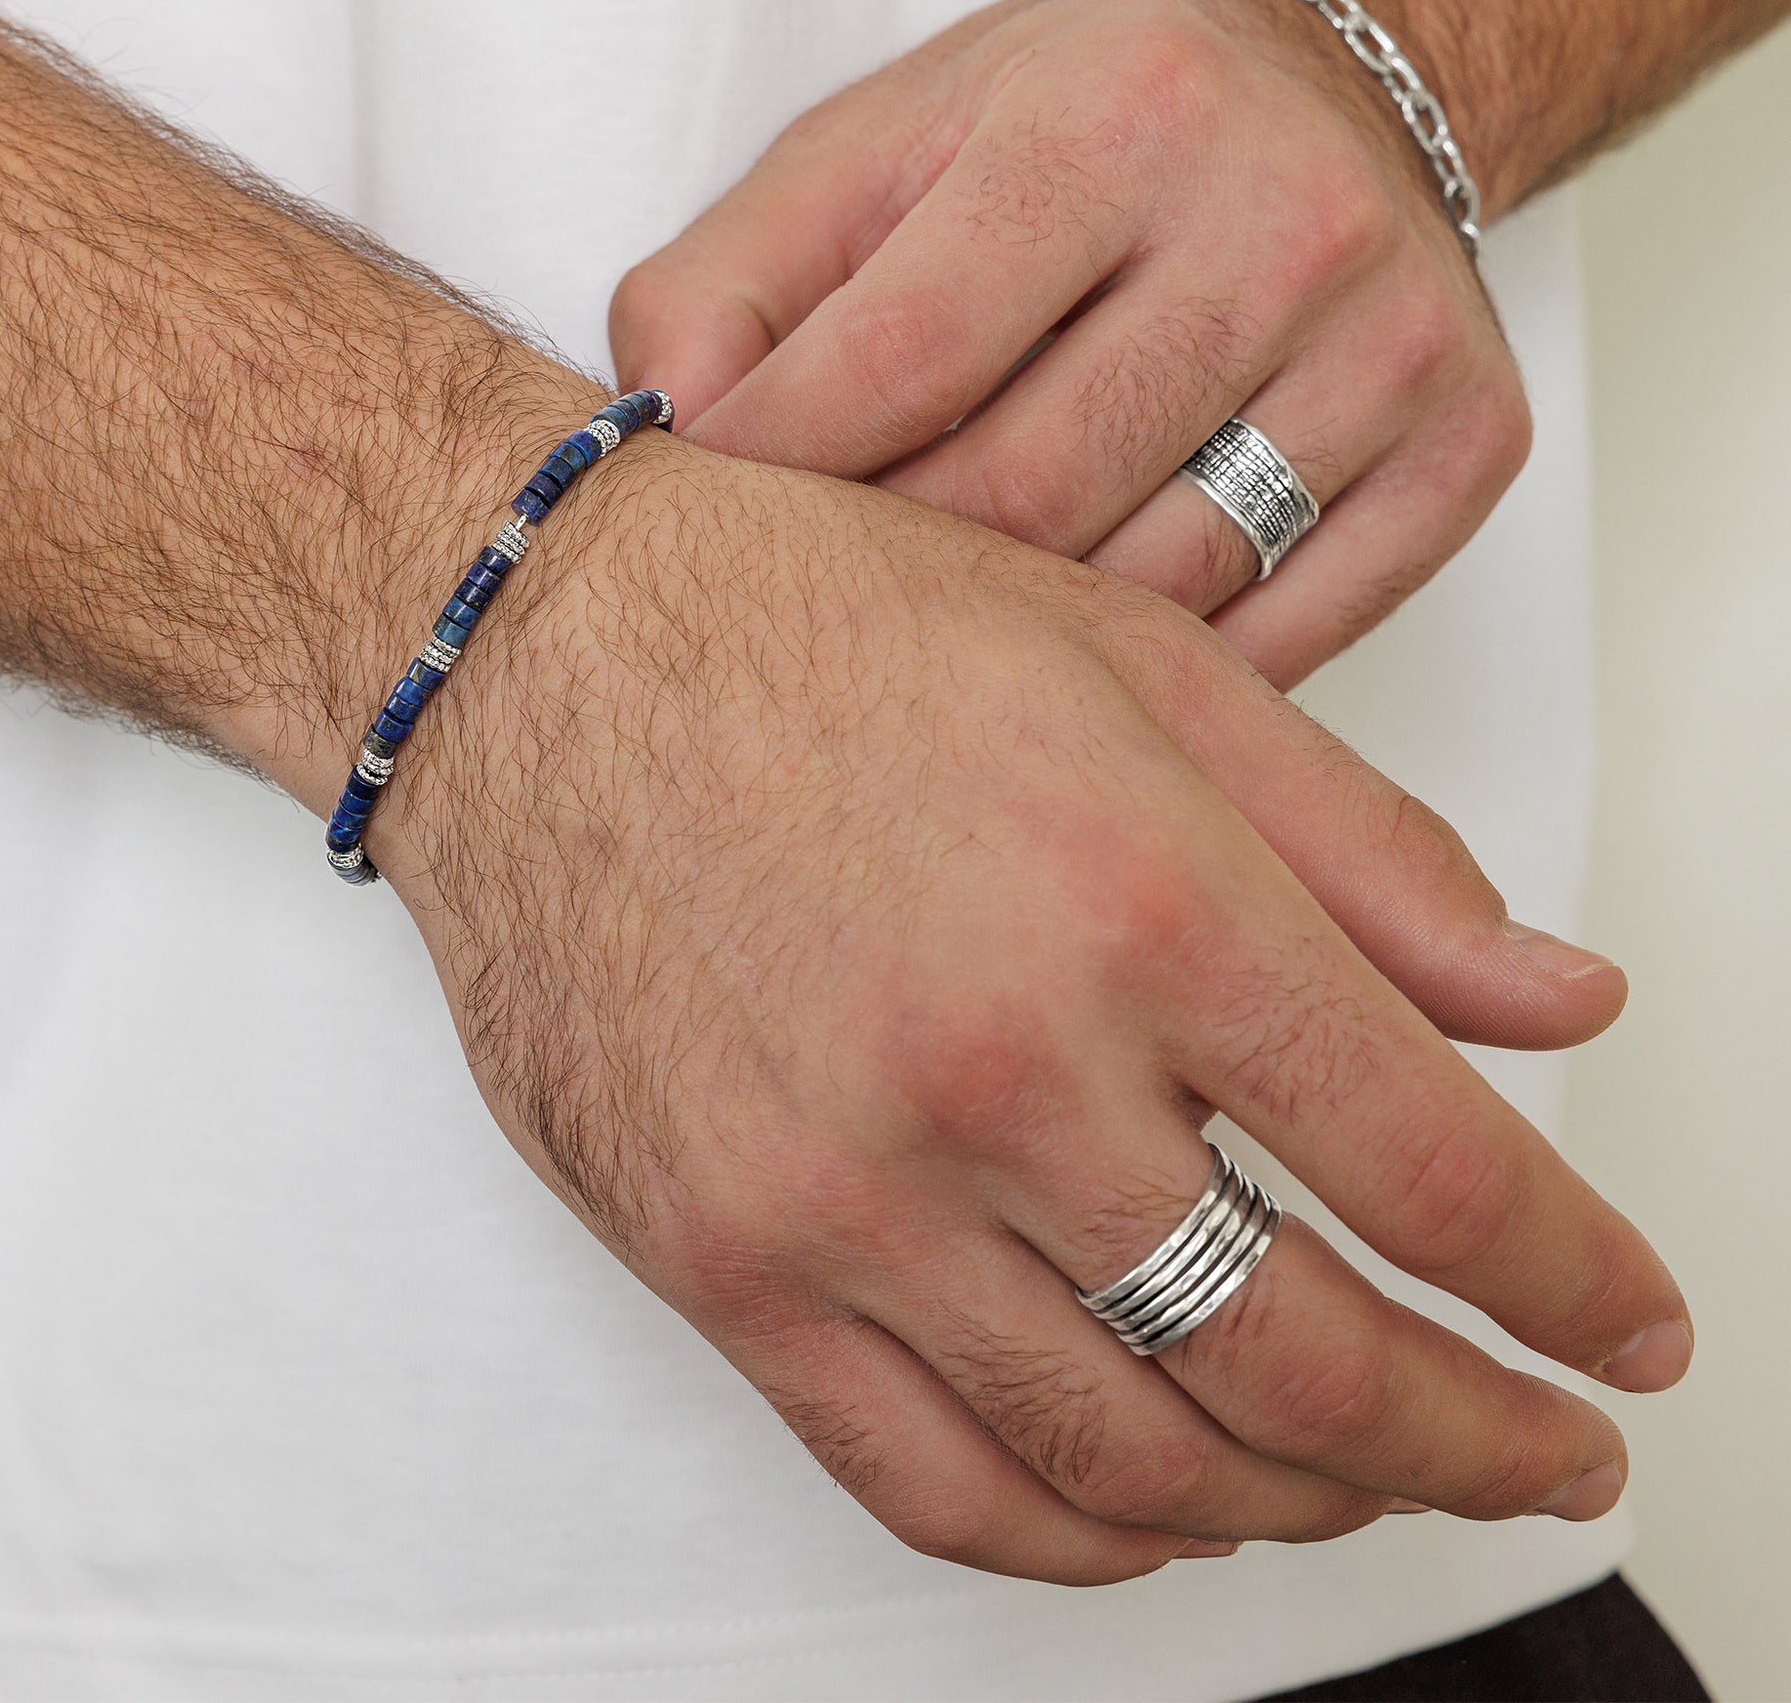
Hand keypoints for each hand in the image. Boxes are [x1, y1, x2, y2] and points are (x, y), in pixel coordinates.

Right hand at [361, 418, 1686, 1585]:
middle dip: (1472, 1439)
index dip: (1570, 1283)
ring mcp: (843, 1190)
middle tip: (1544, 1449)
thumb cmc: (821, 622)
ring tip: (1368, 1480)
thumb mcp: (1132, 663)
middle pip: (1305, 1358)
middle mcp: (999, 1068)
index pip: (1432, 1170)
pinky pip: (933, 1486)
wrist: (537, 654)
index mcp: (1136, 894)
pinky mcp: (720, 1259)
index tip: (1623, 1330)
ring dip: (1296, 1504)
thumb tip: (1564, 1001)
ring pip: (1130, 1458)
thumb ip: (1366, 851)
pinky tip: (1156, 1507)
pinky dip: (1081, 1539)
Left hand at [610, 0, 1525, 688]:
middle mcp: (1278, 221)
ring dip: (1034, 642)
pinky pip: (1286, 642)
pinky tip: (1099, 655)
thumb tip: (656, 443)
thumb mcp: (865, 154)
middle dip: (901, 578)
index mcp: (1104, 121)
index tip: (718, 540)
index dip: (780, 480)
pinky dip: (1172, 676)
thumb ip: (726, 288)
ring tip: (954, 643)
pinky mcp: (1471, 444)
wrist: (1319, 87)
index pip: (899, 366)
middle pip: (1030, 500)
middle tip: (834, 612)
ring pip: (1160, 595)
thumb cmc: (1056, 138)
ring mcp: (1396, 341)